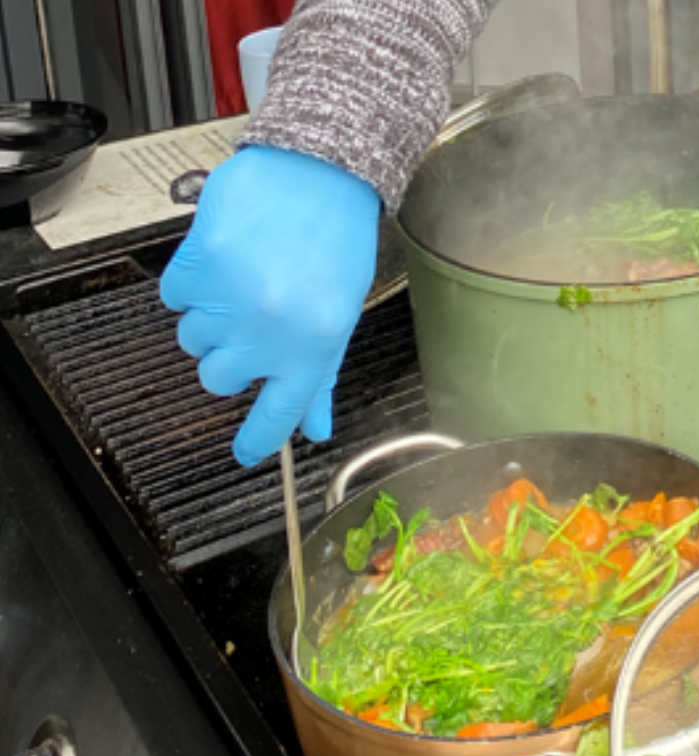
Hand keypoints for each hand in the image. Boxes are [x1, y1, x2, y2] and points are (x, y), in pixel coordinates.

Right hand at [160, 146, 379, 466]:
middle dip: (228, 358)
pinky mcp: (198, 266)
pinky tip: (223, 262)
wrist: (316, 175)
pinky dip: (191, 284)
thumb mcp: (340, 313)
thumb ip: (321, 374)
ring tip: (243, 282)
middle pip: (218, 379)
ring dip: (210, 318)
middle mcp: (268, 333)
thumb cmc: (335, 242)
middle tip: (251, 324)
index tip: (246, 454)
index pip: (277, 415)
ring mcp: (230, 301)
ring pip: (192, 339)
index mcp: (311, 350)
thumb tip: (316, 427)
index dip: (257, 441)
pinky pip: (174, 297)